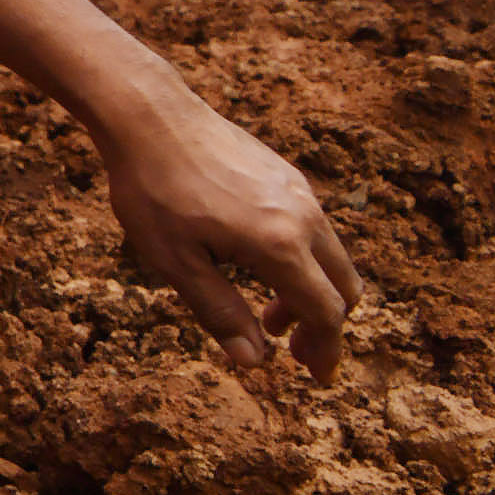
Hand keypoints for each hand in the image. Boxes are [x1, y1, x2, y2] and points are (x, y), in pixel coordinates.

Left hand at [81, 75, 363, 380]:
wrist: (150, 116)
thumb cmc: (154, 189)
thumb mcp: (176, 262)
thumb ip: (219, 313)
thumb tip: (255, 362)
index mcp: (281, 245)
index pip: (325, 313)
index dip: (327, 351)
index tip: (319, 378)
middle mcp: (305, 217)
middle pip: (344, 287)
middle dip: (326, 326)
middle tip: (295, 351)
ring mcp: (300, 192)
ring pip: (333, 257)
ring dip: (313, 292)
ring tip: (270, 315)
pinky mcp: (287, 175)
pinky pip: (315, 229)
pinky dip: (305, 261)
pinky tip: (260, 266)